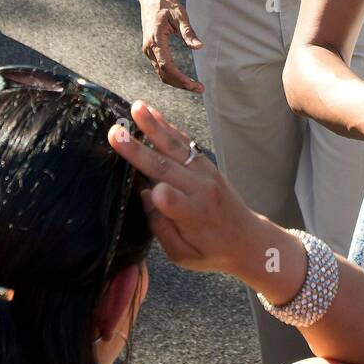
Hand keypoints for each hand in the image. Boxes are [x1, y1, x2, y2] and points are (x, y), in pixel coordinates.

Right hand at [108, 100, 261, 278]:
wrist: (248, 239)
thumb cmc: (211, 251)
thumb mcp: (184, 255)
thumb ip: (163, 230)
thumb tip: (147, 197)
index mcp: (194, 217)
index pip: (176, 203)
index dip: (162, 197)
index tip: (149, 190)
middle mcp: (201, 191)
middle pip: (167, 168)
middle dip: (139, 150)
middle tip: (115, 132)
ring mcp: (205, 174)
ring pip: (176, 148)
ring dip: (154, 126)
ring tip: (136, 108)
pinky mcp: (207, 165)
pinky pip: (185, 144)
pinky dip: (169, 128)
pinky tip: (154, 115)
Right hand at [139, 0, 202, 91]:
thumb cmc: (166, 4)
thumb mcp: (180, 15)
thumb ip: (188, 32)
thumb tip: (199, 47)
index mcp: (155, 40)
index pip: (166, 65)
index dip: (179, 78)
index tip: (192, 85)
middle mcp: (149, 48)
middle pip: (163, 74)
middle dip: (181, 84)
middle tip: (199, 89)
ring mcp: (148, 50)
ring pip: (161, 73)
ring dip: (177, 82)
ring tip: (195, 86)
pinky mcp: (150, 50)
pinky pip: (160, 68)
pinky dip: (171, 76)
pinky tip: (184, 79)